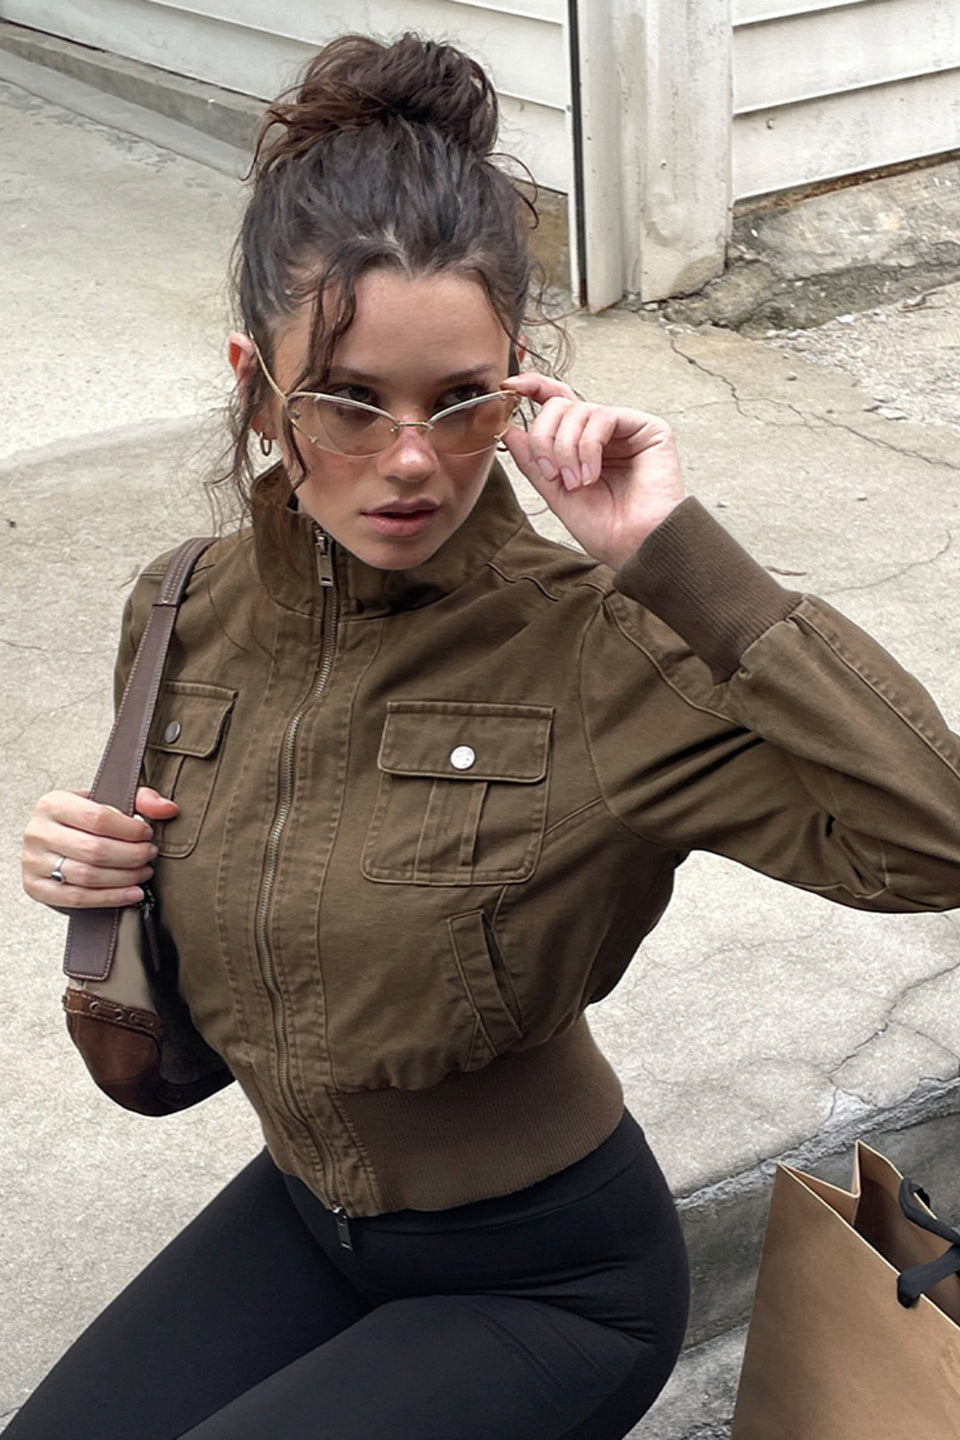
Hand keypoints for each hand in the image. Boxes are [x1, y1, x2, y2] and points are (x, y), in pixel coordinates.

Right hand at [22, 787, 177, 909]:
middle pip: (94, 850)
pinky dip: (110, 898)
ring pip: (87, 876)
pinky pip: (76, 898)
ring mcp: (33, 861)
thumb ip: (142, 800)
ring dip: (124, 878)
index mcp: (53, 804)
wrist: (57, 839)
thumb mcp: (110, 801)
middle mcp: (38, 832)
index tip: (148, 835)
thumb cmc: (85, 821)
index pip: (97, 818)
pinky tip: (132, 893)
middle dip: (131, 856)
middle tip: (149, 856)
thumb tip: (169, 809)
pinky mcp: (35, 887)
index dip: (129, 830)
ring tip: (144, 872)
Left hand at [501, 373, 684, 567]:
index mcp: (582, 445)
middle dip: (545, 439)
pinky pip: (603, 416)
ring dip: (566, 449)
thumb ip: (533, 461)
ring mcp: (626, 429)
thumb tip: (509, 429)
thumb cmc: (605, 529)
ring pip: (577, 410)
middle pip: (559, 405)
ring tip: (576, 482)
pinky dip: (588, 447)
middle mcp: (603, 433)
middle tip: (552, 474)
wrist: (635, 546)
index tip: (509, 388)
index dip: (532, 388)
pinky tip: (591, 474)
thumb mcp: (555, 492)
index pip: (556, 404)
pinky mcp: (648, 428)